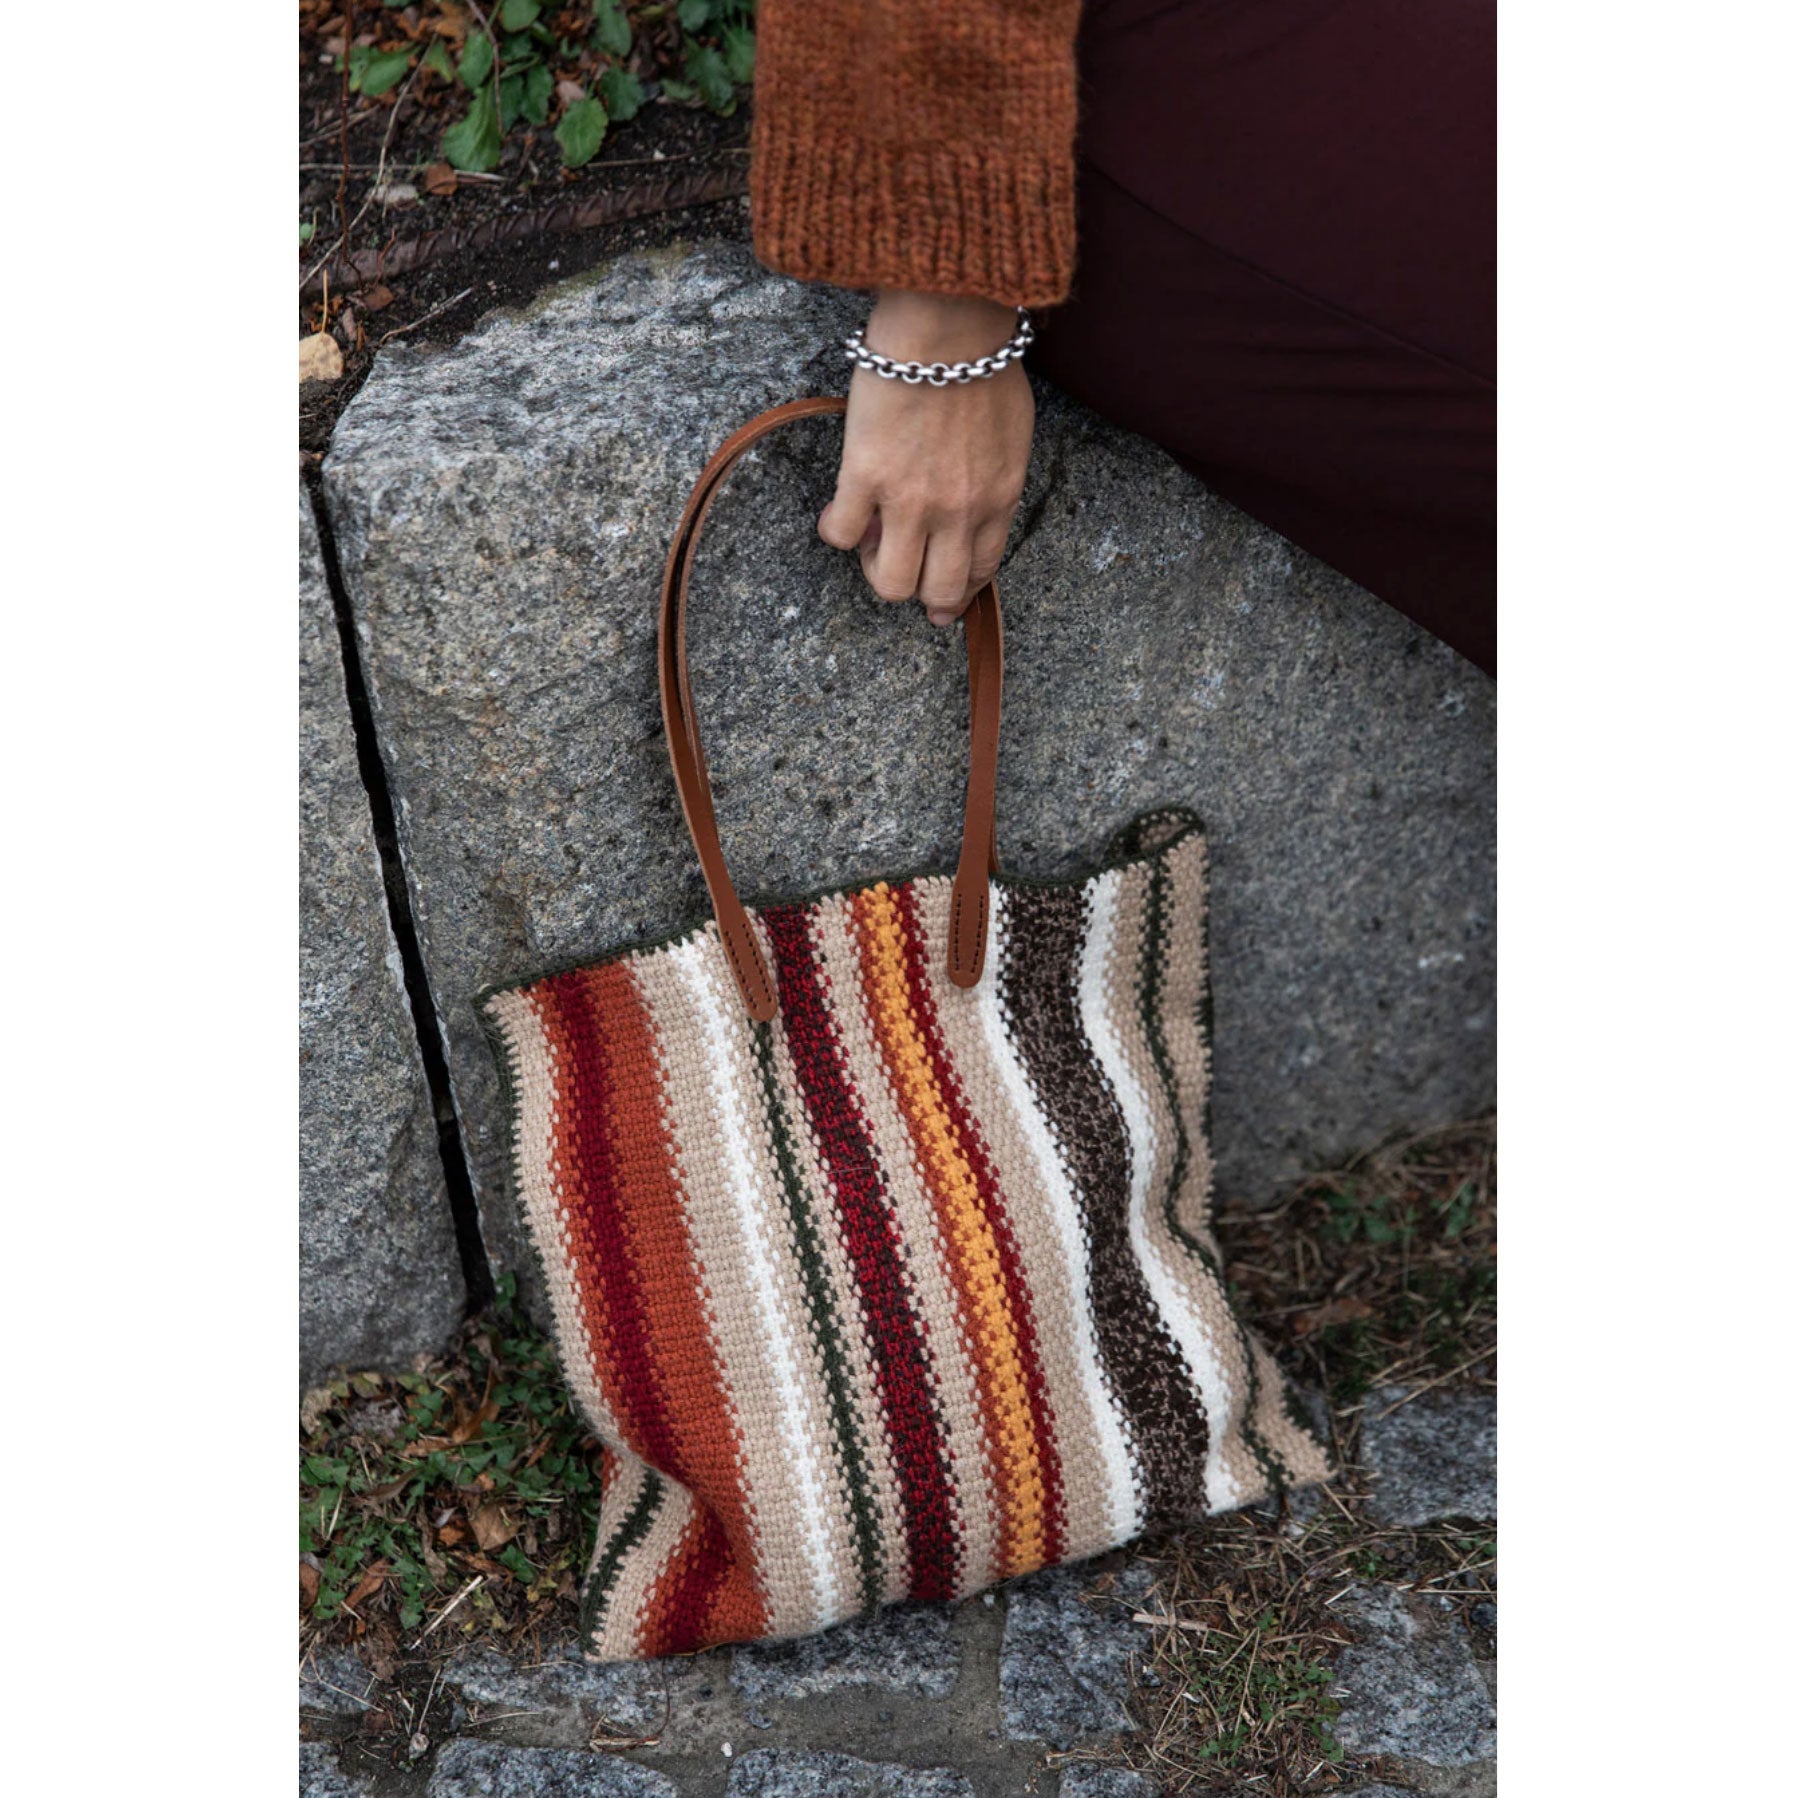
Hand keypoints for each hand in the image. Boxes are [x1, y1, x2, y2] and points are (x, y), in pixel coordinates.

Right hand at [819, 289, 1034, 625]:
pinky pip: (842, 536)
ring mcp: (911, 500)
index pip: (981, 572)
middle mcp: (958, 512)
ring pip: (891, 582)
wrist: (948, 326)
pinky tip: (838, 508)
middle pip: (937, 591)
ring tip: (870, 537)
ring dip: (876, 568)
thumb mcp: (1012, 435)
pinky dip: (837, 529)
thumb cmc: (984, 364)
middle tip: (900, 566)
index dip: (958, 593)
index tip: (942, 600)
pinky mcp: (866, 477)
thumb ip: (995, 480)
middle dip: (919, 591)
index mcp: (998, 499)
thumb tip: (971, 508)